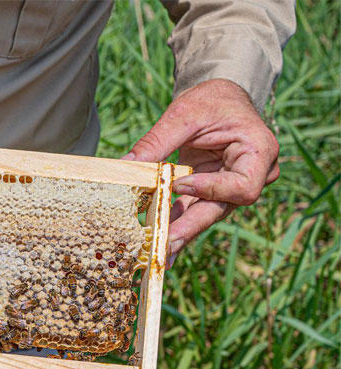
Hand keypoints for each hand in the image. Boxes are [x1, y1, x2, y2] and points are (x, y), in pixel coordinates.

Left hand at [123, 79, 279, 267]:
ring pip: (205, 214)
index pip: (241, 185)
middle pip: (221, 208)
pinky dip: (175, 221)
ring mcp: (233, 187)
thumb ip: (158, 140)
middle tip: (165, 244)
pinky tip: (157, 237)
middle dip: (190, 227)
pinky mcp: (213, 194)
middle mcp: (254, 176)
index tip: (179, 185)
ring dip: (180, 230)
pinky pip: (194, 211)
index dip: (211, 190)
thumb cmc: (211, 101)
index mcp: (259, 152)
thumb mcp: (184, 113)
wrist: (219, 101)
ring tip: (159, 250)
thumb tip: (127, 164)